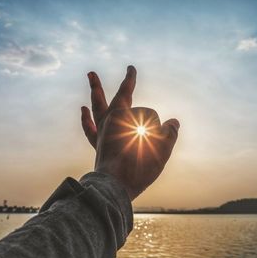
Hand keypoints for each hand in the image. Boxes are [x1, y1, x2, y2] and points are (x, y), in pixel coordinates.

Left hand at [81, 66, 179, 199]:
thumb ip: (169, 134)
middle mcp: (114, 120)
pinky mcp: (97, 142)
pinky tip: (83, 109)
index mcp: (128, 119)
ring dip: (96, 89)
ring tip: (91, 75)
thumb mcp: (162, 151)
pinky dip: (86, 118)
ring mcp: (103, 130)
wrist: (114, 187)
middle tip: (130, 69)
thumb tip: (173, 123)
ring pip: (99, 105)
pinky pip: (90, 127)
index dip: (158, 127)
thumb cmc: (138, 169)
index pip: (149, 114)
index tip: (159, 136)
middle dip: (128, 83)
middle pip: (121, 96)